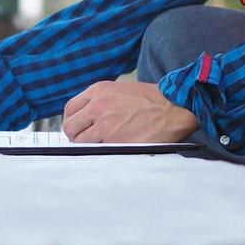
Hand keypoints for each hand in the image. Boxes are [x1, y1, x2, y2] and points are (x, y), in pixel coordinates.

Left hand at [62, 81, 198, 143]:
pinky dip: (102, 153)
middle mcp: (98, 106)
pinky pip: (97, 152)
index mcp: (98, 91)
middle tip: (88, 141)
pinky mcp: (115, 142)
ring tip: (104, 146)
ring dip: (89, 147)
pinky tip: (113, 150)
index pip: (69, 110)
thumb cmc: (151, 99)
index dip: (73, 122)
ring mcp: (105, 125)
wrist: (174, 107)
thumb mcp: (119, 90)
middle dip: (77, 136)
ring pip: (81, 143)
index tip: (80, 128)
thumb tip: (85, 118)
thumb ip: (99, 101)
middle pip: (70, 128)